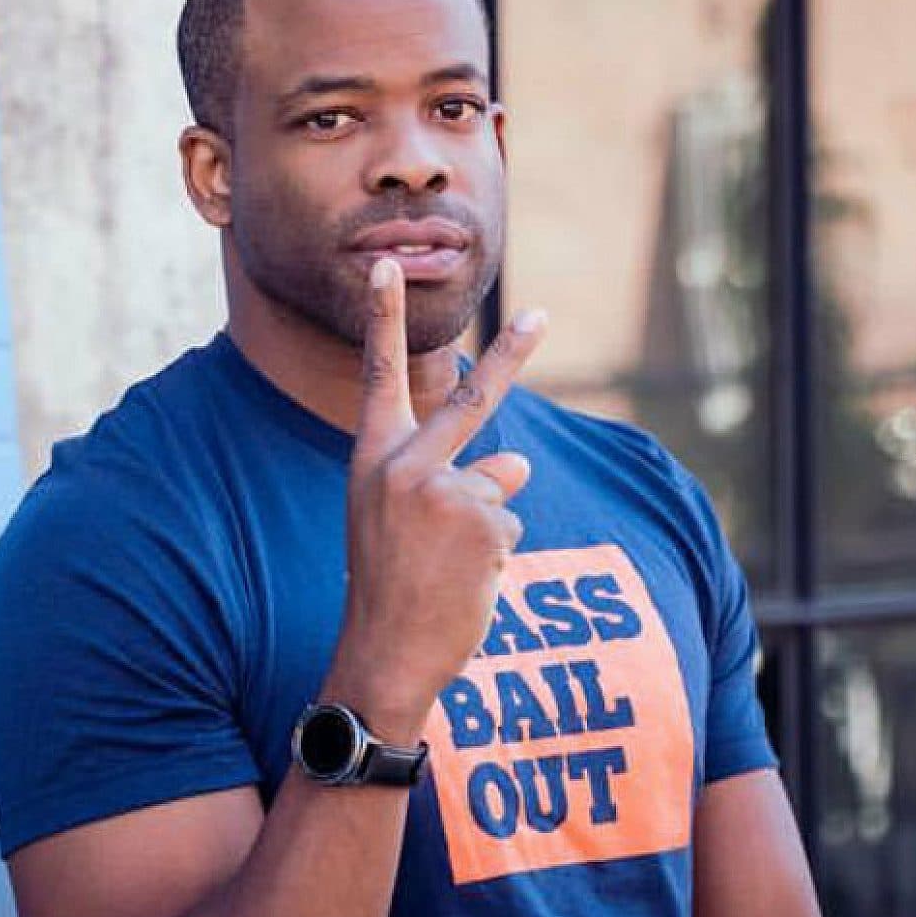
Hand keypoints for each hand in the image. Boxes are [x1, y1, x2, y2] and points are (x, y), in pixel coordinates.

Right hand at [328, 258, 546, 743]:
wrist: (384, 653)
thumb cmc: (387, 586)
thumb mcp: (401, 520)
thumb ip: (450, 479)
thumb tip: (517, 465)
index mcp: (372, 457)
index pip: (379, 375)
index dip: (382, 318)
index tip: (384, 264)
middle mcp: (405, 464)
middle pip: (473, 399)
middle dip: (514, 353)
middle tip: (543, 313)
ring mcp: (445, 489)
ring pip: (498, 489)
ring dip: (486, 529)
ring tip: (445, 568)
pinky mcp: (483, 520)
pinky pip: (509, 525)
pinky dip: (495, 556)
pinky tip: (462, 581)